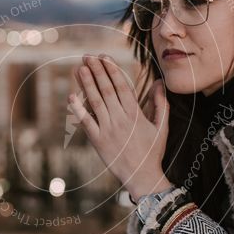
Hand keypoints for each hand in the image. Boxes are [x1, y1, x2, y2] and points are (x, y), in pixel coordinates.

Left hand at [68, 54, 172, 200]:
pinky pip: (86, 122)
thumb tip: (159, 83)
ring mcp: (108, 130)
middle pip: (107, 90)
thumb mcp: (162, 128)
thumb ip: (161, 104)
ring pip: (95, 102)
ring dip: (86, 84)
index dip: (112, 69)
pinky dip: (78, 109)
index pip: (122, 86)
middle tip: (88, 56)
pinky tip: (71, 96)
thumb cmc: (153, 152)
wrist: (142, 177)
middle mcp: (121, 119)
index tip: (104, 57)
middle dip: (97, 71)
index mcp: (136, 114)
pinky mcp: (98, 141)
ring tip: (80, 68)